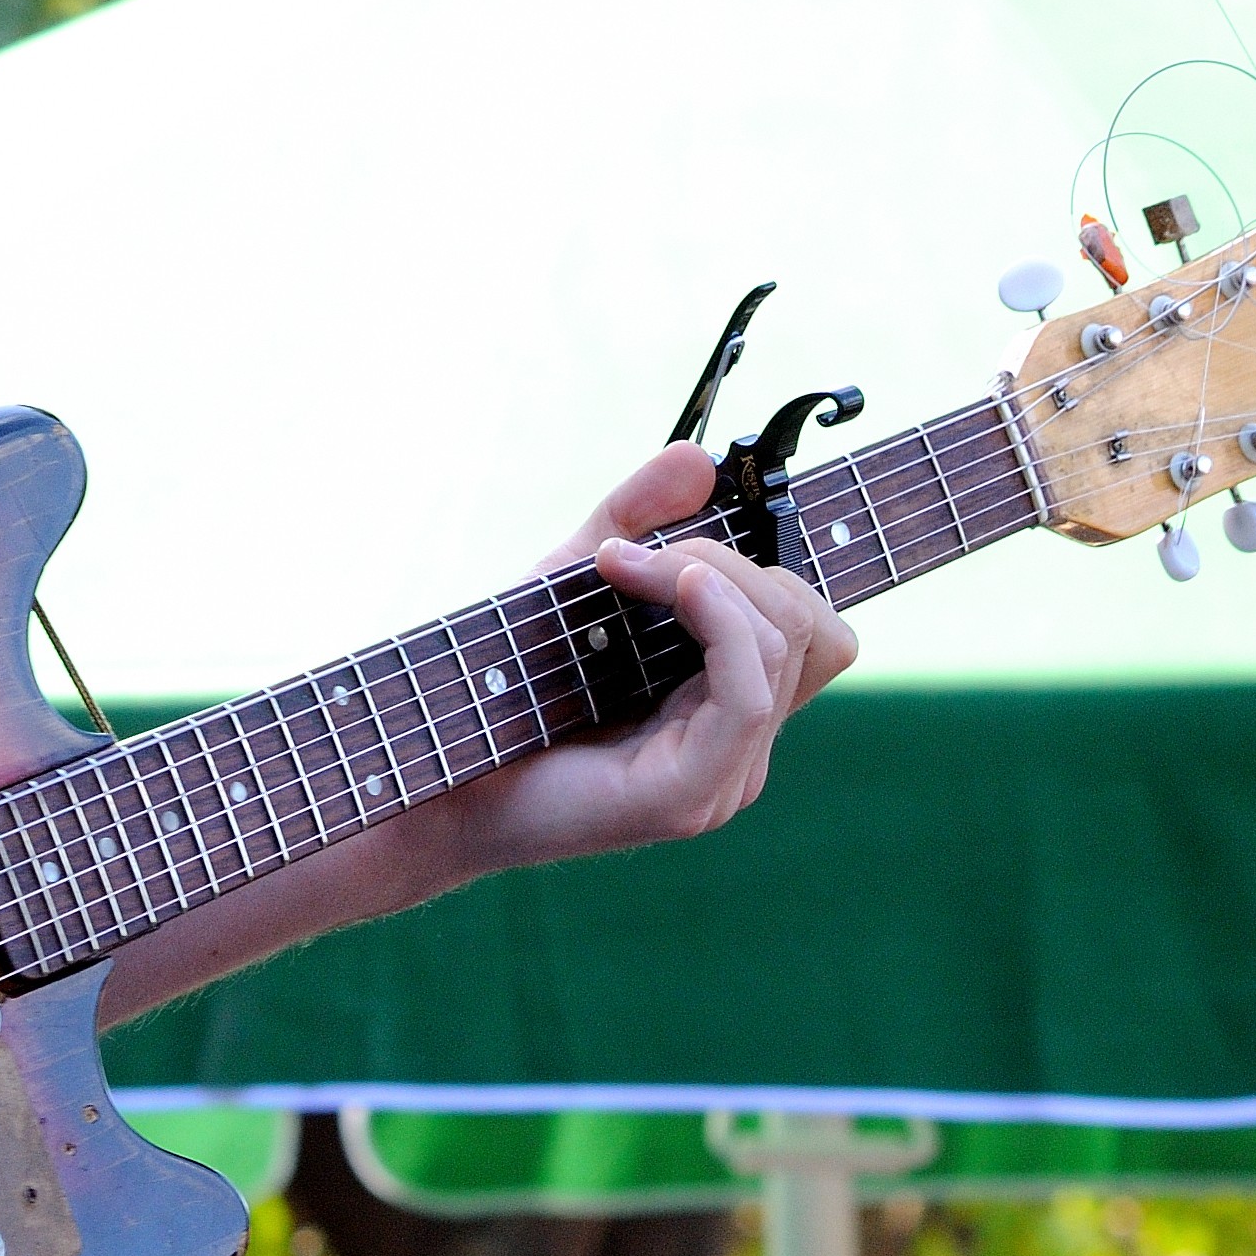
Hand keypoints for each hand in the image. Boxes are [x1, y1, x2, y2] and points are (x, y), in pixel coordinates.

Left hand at [419, 443, 858, 883]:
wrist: (438, 770)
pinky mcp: (689, 795)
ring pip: (782, 645)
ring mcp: (724, 778)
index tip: (681, 535)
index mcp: (732, 707)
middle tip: (634, 554)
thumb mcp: (574, 579)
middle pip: (809, 625)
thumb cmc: (506, 687)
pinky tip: (670, 583)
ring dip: (709, 573)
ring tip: (626, 566)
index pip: (817, 630)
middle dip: (733, 559)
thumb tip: (699, 460)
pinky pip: (747, 691)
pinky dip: (717, 617)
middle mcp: (743, 750)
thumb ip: (636, 519)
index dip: (772, 564)